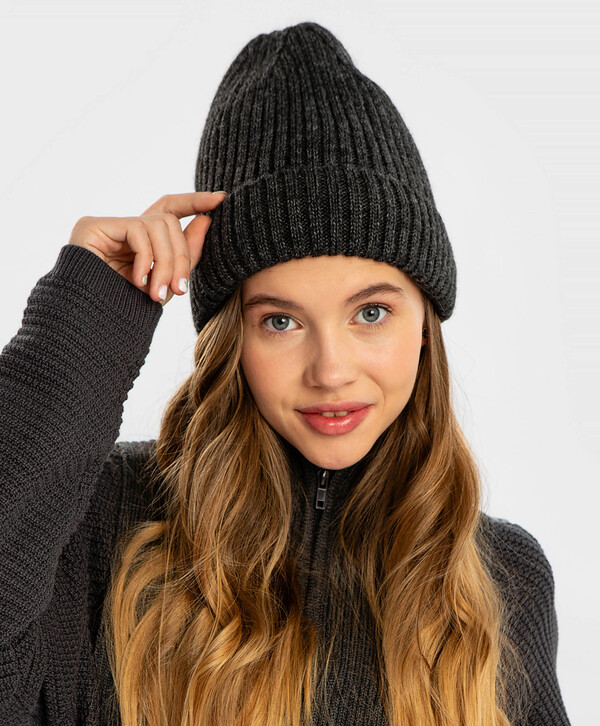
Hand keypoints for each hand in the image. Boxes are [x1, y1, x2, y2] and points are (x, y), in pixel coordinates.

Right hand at [68, 191, 226, 304]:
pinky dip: (146, 259)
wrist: (92, 324)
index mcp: (143, 239)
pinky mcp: (94, 225)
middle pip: (169, 222)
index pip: (171, 209)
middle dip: (181, 257)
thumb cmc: (127, 307)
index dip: (194, 202)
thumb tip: (207, 219)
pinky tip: (138, 281)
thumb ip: (187, 252)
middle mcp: (126, 228)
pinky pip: (138, 231)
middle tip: (179, 289)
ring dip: (165, 262)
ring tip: (158, 292)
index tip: (221, 200)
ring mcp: (109, 225)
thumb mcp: (166, 281)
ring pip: (158, 225)